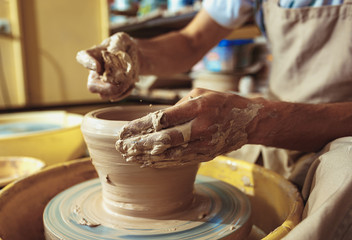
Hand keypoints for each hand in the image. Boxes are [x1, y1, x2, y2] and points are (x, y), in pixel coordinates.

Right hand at [76, 32, 138, 100]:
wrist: (132, 56)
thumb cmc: (123, 46)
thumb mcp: (122, 40)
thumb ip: (117, 46)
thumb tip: (113, 54)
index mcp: (94, 54)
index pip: (83, 58)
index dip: (88, 63)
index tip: (97, 66)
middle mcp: (94, 71)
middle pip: (92, 86)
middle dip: (108, 87)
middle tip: (123, 81)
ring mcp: (101, 83)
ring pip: (105, 95)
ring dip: (121, 89)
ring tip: (131, 77)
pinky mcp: (110, 91)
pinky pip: (116, 97)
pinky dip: (126, 91)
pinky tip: (132, 83)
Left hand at [116, 88, 263, 167]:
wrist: (250, 120)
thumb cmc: (222, 102)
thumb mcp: (201, 93)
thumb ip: (178, 105)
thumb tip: (157, 118)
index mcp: (198, 107)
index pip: (163, 119)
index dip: (141, 127)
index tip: (124, 131)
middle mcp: (200, 127)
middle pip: (164, 139)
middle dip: (140, 144)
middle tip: (122, 147)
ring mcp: (204, 143)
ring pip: (171, 154)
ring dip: (148, 157)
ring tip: (130, 157)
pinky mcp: (207, 154)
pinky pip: (182, 160)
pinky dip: (164, 162)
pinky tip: (150, 162)